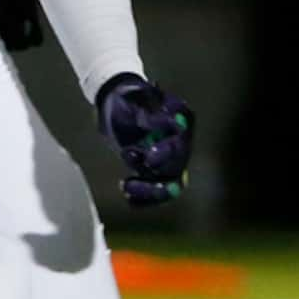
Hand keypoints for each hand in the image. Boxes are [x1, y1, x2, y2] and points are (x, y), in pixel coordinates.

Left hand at [95, 73, 192, 207]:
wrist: (117, 104)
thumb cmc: (127, 97)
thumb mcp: (134, 97)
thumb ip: (146, 109)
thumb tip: (159, 125)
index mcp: (180, 118)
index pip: (180, 139)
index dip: (167, 152)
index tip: (148, 158)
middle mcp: (180, 140)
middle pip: (177, 164)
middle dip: (156, 170)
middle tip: (131, 168)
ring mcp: (171, 157)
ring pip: (171, 183)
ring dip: (151, 190)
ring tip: (126, 186)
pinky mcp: (158, 170)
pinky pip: (159, 191)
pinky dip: (146, 199)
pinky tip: (129, 200)